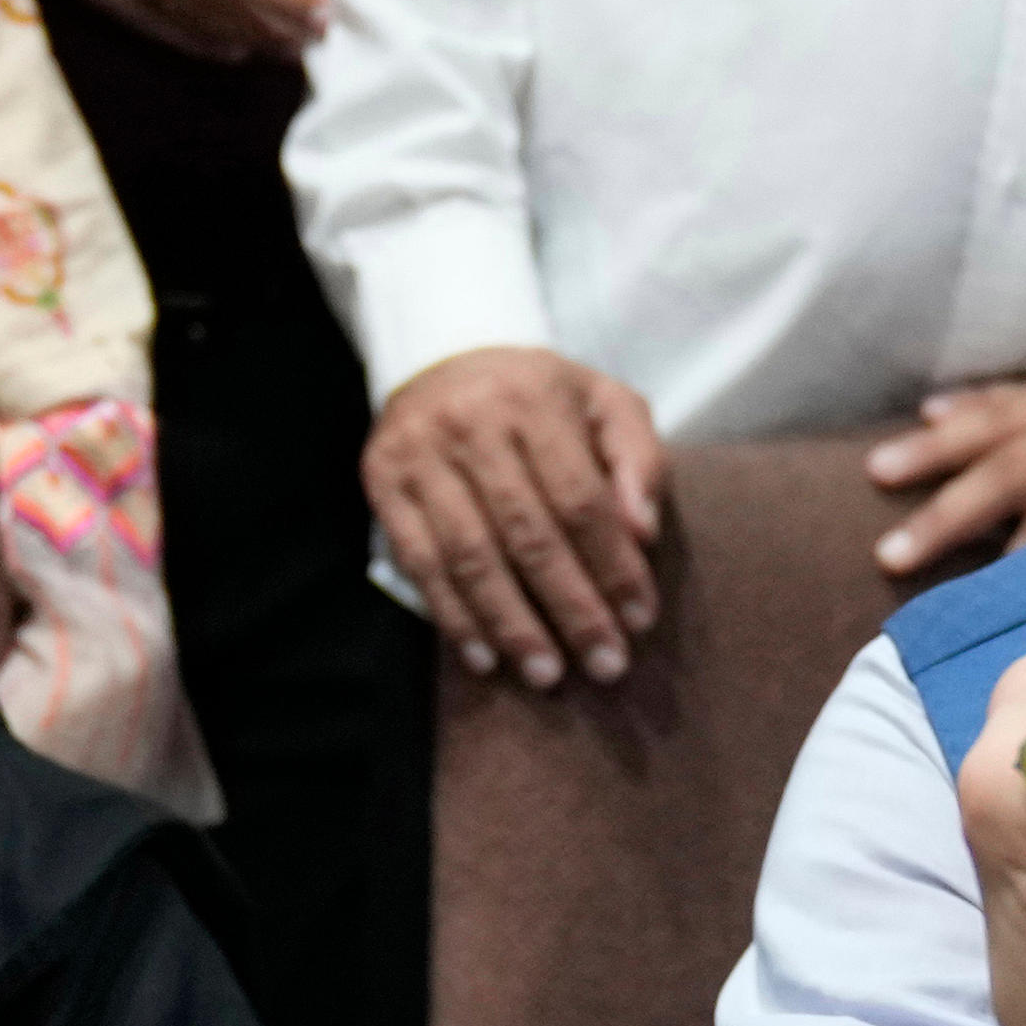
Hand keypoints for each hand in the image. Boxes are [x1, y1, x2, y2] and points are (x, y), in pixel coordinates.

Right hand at [362, 346, 665, 690]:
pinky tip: (485, 657)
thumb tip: (643, 533)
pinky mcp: (383, 482)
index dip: (613, 565)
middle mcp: (470, 425)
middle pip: (528, 534)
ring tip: (547, 674)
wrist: (442, 352)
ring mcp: (419, 455)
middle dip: (571, 607)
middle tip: (606, 664)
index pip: (581, 499)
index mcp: (533, 400)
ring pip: (471, 555)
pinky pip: (420, 562)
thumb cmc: (540, 394)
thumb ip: (639, 459)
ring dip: (512, 624)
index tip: (640, 619)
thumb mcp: (605, 402)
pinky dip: (453, 616)